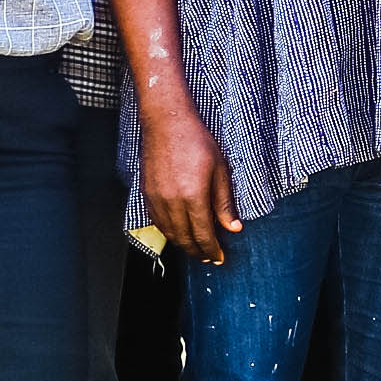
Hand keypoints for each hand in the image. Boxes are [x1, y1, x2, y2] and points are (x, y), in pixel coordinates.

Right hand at [142, 102, 242, 261]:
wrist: (167, 122)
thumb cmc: (196, 141)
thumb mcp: (220, 171)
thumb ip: (224, 203)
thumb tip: (233, 228)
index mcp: (193, 196)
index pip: (203, 234)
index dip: (212, 249)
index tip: (220, 257)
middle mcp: (171, 202)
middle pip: (184, 239)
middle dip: (198, 252)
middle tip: (210, 258)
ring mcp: (156, 199)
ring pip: (169, 233)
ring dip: (183, 245)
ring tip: (196, 249)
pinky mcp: (146, 194)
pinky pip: (157, 222)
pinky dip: (169, 232)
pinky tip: (178, 233)